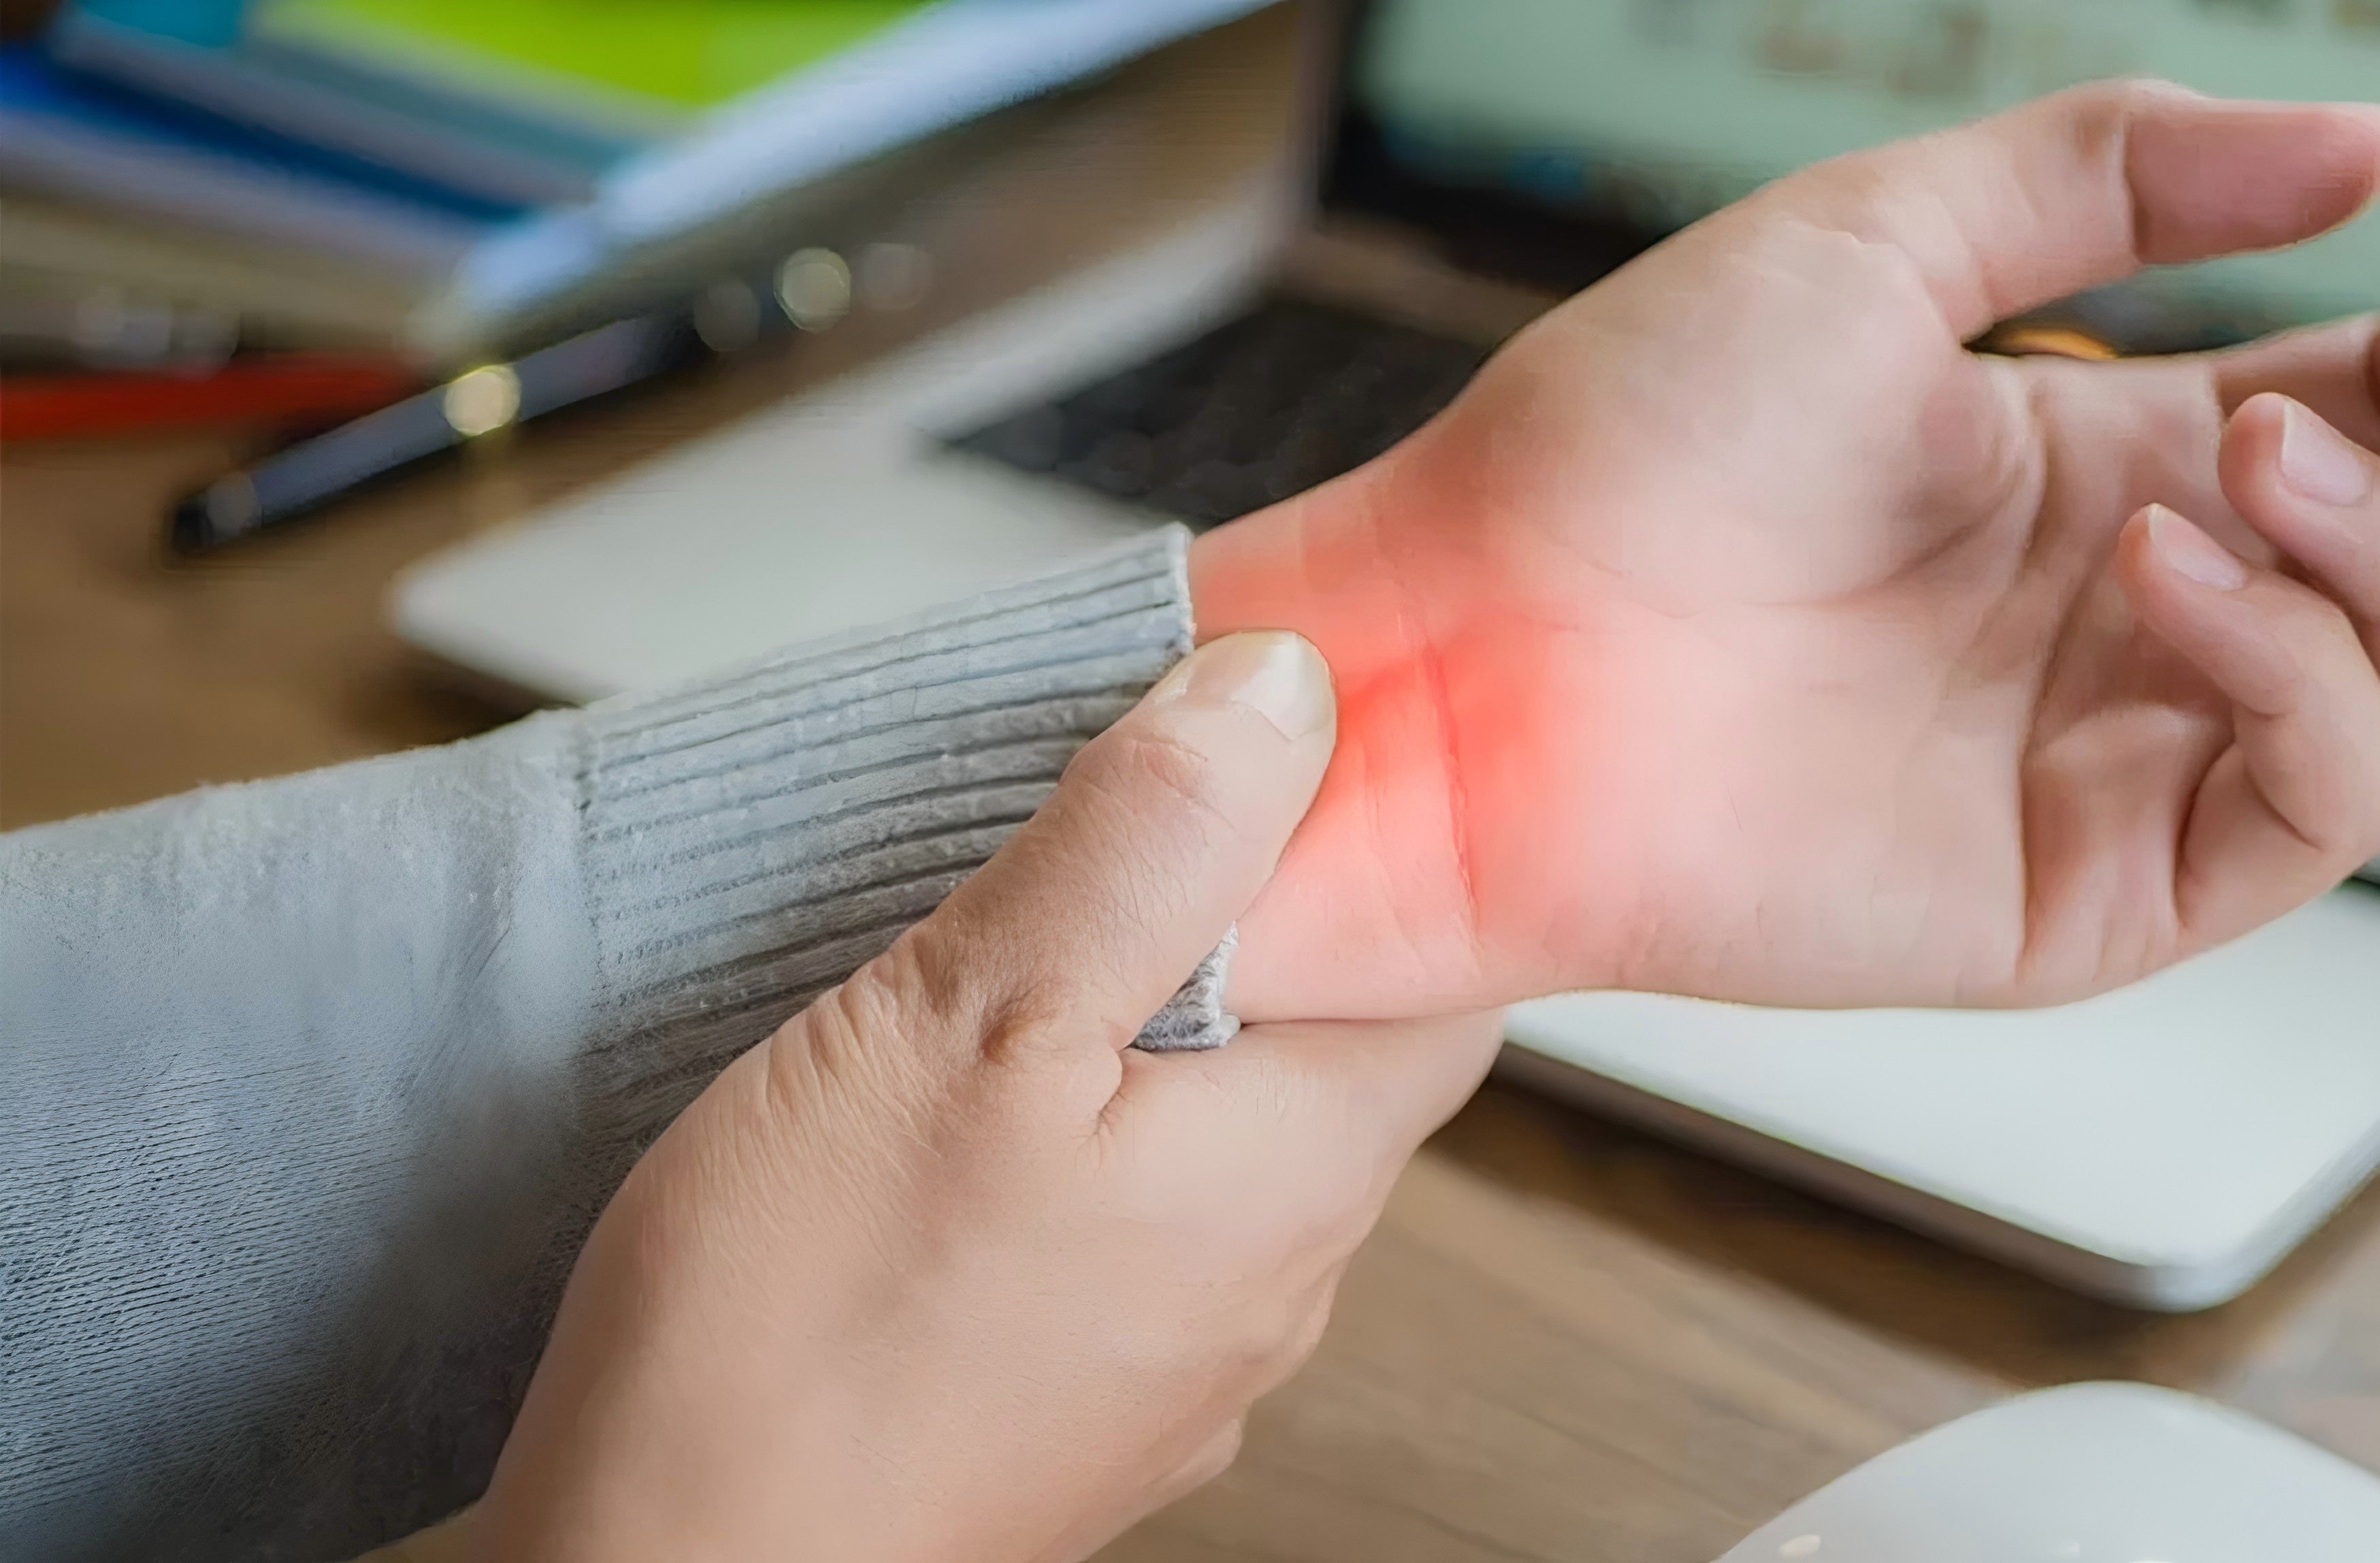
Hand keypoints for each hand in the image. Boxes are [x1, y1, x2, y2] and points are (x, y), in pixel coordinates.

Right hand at [474, 632, 1501, 1561]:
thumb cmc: (797, 1341)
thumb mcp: (972, 1022)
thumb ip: (1146, 849)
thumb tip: (1280, 697)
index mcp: (1296, 1171)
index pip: (1445, 977)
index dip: (1375, 852)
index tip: (1274, 764)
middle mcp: (1272, 1281)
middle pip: (1325, 1050)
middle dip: (1239, 933)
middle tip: (1103, 836)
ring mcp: (1175, 1358)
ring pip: (1213, 1137)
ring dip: (1138, 1041)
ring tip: (999, 973)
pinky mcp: (1070, 1400)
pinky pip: (1121, 1228)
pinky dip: (1069, 1147)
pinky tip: (948, 1126)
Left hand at [1198, 81, 2379, 1018]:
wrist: (1474, 639)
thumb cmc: (1621, 443)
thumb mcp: (1878, 241)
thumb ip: (2118, 178)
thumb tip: (2364, 148)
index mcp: (2120, 466)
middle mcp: (2153, 621)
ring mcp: (2129, 764)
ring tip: (2235, 454)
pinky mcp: (2089, 893)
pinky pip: (2319, 807)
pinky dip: (2296, 672)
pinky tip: (2156, 565)